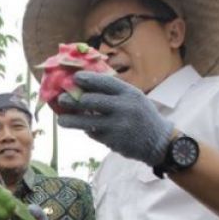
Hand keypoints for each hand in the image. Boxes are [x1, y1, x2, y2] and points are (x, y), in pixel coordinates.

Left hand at [57, 71, 174, 165]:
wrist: (157, 141)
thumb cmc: (141, 115)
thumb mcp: (134, 98)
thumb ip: (115, 92)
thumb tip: (86, 85)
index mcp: (129, 93)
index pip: (104, 82)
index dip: (87, 79)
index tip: (74, 77)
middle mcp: (124, 107)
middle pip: (90, 101)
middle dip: (73, 99)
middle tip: (61, 99)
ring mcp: (117, 125)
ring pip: (86, 122)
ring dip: (71, 120)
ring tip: (61, 120)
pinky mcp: (112, 141)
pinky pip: (94, 133)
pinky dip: (88, 131)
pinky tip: (85, 128)